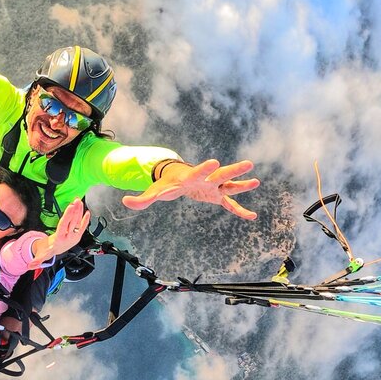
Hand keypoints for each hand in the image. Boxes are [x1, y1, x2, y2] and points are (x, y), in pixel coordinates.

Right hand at [31, 200, 90, 264]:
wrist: (56, 252)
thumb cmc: (49, 250)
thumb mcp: (42, 255)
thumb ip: (38, 259)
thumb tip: (31, 265)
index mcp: (60, 238)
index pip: (64, 225)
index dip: (68, 215)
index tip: (71, 207)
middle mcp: (69, 236)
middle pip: (72, 222)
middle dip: (75, 211)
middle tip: (76, 201)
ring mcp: (74, 235)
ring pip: (78, 222)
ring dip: (79, 211)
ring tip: (80, 201)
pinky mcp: (77, 234)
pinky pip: (82, 226)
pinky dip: (86, 219)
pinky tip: (87, 212)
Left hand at [121, 158, 259, 219]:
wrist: (177, 178)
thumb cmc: (166, 184)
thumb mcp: (154, 192)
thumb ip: (141, 199)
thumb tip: (124, 201)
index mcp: (190, 177)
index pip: (199, 171)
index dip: (205, 168)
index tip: (214, 162)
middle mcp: (205, 180)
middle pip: (220, 174)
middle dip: (232, 170)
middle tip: (247, 164)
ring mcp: (213, 187)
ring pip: (230, 185)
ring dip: (242, 185)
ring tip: (256, 181)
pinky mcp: (216, 197)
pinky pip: (230, 205)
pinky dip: (239, 211)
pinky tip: (251, 217)